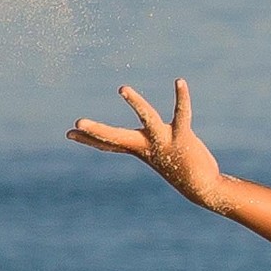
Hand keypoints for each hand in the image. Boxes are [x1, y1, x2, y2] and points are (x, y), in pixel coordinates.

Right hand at [68, 79, 229, 210]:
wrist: (202, 188)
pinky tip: (180, 82)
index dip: (89, 139)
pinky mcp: (182, 137)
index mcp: (138, 149)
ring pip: (148, 119)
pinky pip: (181, 113)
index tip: (69, 133)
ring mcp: (164, 141)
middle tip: (77, 124)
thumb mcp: (155, 155)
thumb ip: (143, 146)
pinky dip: (181, 97)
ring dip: (136, 104)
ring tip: (122, 88)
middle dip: (96, 131)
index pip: (109, 144)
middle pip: (117, 137)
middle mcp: (147, 146)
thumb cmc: (178, 167)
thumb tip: (132, 144)